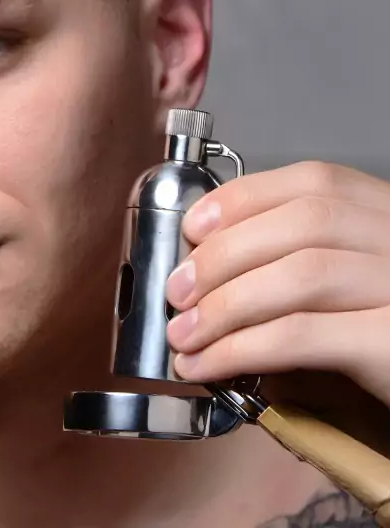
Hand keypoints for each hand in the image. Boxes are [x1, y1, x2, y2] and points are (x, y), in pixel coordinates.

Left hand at [165, 160, 389, 409]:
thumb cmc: (375, 339)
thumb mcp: (345, 285)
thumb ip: (293, 258)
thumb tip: (203, 265)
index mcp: (387, 213)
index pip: (314, 181)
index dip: (243, 199)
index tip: (192, 227)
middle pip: (304, 222)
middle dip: (224, 254)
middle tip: (177, 290)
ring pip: (302, 275)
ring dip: (224, 305)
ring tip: (182, 335)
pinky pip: (303, 336)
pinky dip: (240, 348)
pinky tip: (208, 364)